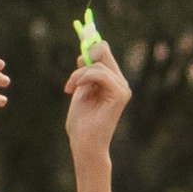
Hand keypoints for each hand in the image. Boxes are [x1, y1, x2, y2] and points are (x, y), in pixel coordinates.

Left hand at [63, 41, 131, 156]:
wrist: (84, 143)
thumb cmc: (81, 122)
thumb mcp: (81, 90)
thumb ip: (85, 73)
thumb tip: (85, 53)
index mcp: (112, 80)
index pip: (104, 51)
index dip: (89, 47)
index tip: (76, 59)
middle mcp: (120, 82)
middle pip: (103, 49)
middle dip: (85, 58)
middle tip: (73, 77)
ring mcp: (122, 88)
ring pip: (98, 63)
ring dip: (78, 74)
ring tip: (70, 88)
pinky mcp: (120, 94)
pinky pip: (100, 74)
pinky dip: (84, 77)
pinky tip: (74, 88)